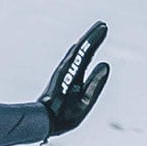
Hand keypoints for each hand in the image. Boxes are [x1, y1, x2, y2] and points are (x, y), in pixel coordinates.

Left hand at [38, 21, 109, 139]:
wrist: (41, 121)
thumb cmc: (63, 115)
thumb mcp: (83, 103)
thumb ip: (95, 84)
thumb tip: (105, 65)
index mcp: (72, 73)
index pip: (86, 51)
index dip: (95, 38)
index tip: (104, 27)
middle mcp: (65, 68)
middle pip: (80, 47)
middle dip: (91, 35)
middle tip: (102, 24)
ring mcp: (61, 71)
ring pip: (74, 50)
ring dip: (85, 40)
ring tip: (95, 32)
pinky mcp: (60, 75)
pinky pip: (72, 56)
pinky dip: (79, 48)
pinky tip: (81, 49)